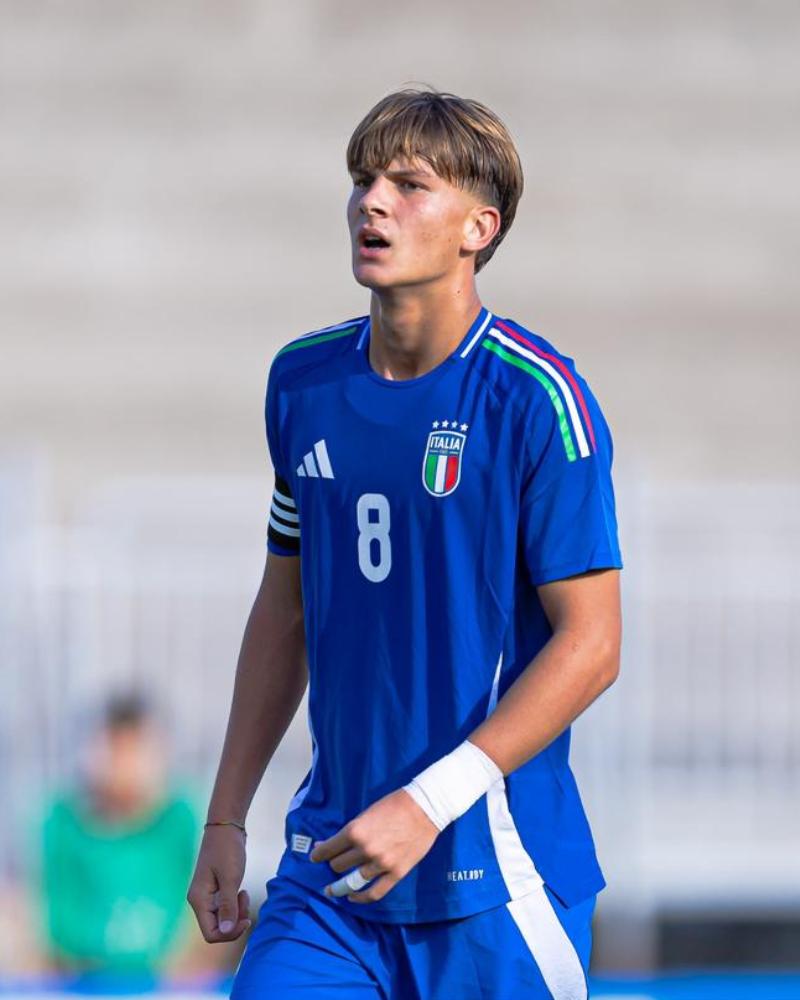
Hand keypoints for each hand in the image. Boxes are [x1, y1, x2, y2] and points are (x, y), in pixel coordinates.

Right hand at [186, 826, 251, 940]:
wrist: (226, 827)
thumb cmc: (227, 850)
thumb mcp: (231, 878)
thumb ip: (228, 906)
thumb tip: (225, 931)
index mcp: (199, 900)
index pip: (211, 934)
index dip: (229, 933)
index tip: (246, 918)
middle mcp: (200, 901)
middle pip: (217, 928)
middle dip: (234, 922)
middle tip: (246, 901)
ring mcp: (207, 896)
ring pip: (222, 919)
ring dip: (236, 913)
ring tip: (244, 894)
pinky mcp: (215, 891)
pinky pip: (225, 908)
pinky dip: (235, 905)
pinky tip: (241, 892)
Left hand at [309, 788, 439, 903]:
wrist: (425, 808)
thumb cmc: (394, 805)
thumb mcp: (366, 813)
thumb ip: (350, 830)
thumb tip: (327, 843)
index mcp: (355, 831)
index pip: (328, 850)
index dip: (318, 854)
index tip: (315, 856)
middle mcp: (365, 849)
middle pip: (338, 866)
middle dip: (333, 865)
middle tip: (332, 865)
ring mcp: (381, 863)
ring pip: (352, 881)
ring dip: (341, 886)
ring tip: (333, 890)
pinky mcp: (396, 873)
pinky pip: (374, 892)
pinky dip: (361, 898)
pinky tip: (353, 898)